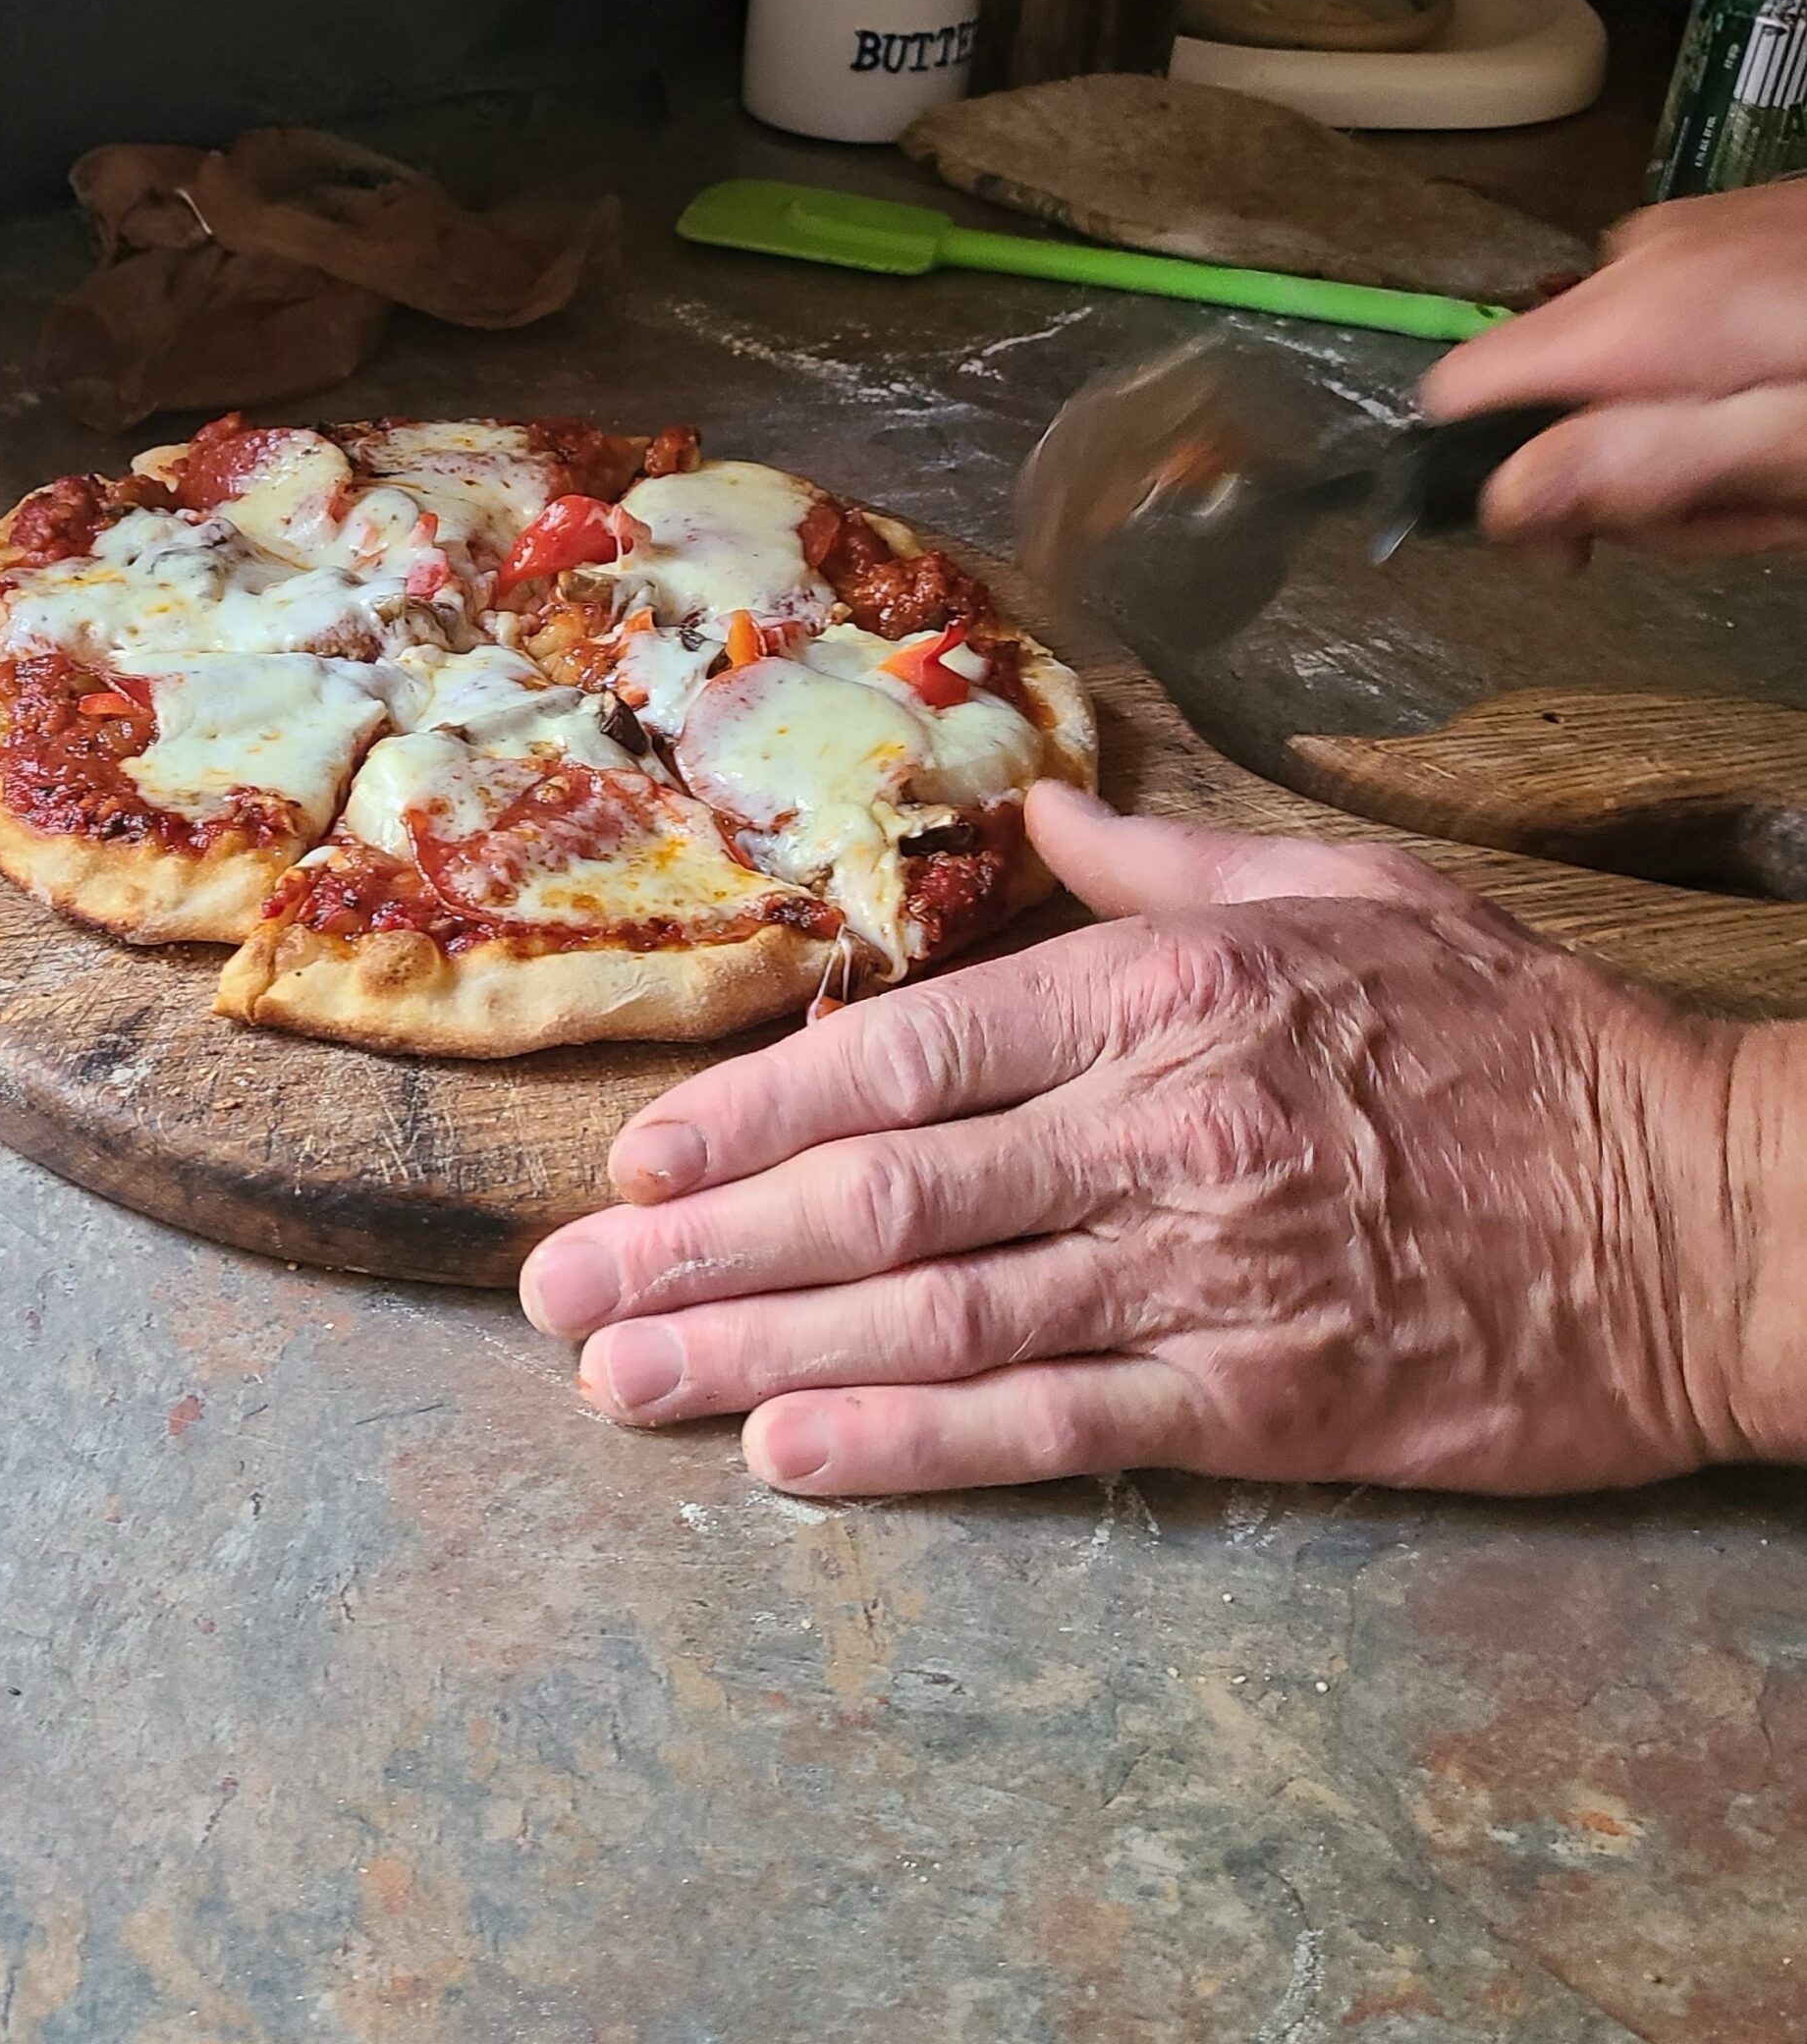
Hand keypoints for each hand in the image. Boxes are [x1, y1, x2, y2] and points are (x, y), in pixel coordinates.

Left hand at [521, 782, 1806, 1496]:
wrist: (1707, 1208)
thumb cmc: (1515, 1035)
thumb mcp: (1344, 890)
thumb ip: (1159, 859)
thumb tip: (1033, 796)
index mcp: (1156, 989)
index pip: (900, 1054)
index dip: (746, 1111)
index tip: (633, 1158)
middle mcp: (1152, 1124)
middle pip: (875, 1192)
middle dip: (695, 1244)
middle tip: (560, 1292)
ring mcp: (1201, 1270)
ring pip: (931, 1311)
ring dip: (754, 1350)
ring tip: (622, 1382)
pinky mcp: (1263, 1402)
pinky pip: (1053, 1427)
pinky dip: (911, 1443)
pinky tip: (789, 1454)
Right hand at [1418, 176, 1806, 559]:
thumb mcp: (1787, 446)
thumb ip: (1645, 467)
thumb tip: (1505, 495)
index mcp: (1639, 314)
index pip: (1455, 393)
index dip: (1486, 480)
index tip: (1562, 539)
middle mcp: (1642, 262)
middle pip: (1539, 398)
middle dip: (1617, 479)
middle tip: (1718, 510)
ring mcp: (1682, 241)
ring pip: (1603, 374)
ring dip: (1670, 441)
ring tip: (1765, 465)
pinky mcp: (1720, 237)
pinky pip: (1658, 333)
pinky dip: (1702, 387)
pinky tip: (1769, 404)